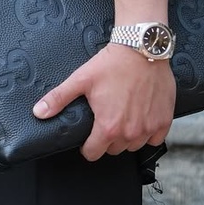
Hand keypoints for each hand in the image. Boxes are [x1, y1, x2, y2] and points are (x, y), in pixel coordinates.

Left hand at [32, 42, 174, 161]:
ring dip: (127, 137)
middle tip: (105, 118)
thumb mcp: (80, 80)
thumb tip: (38, 112)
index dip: (87, 146)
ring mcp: (150, 128)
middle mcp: (130, 133)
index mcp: (108, 127)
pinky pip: (155, 139)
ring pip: (134, 146)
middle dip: (107, 138)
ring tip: (121, 116)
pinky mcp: (164, 121)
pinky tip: (140, 117)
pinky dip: (148, 132)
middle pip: (114, 150)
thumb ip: (59, 98)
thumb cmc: (111, 64)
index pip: (94, 153)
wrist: (142, 50)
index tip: (88, 136)